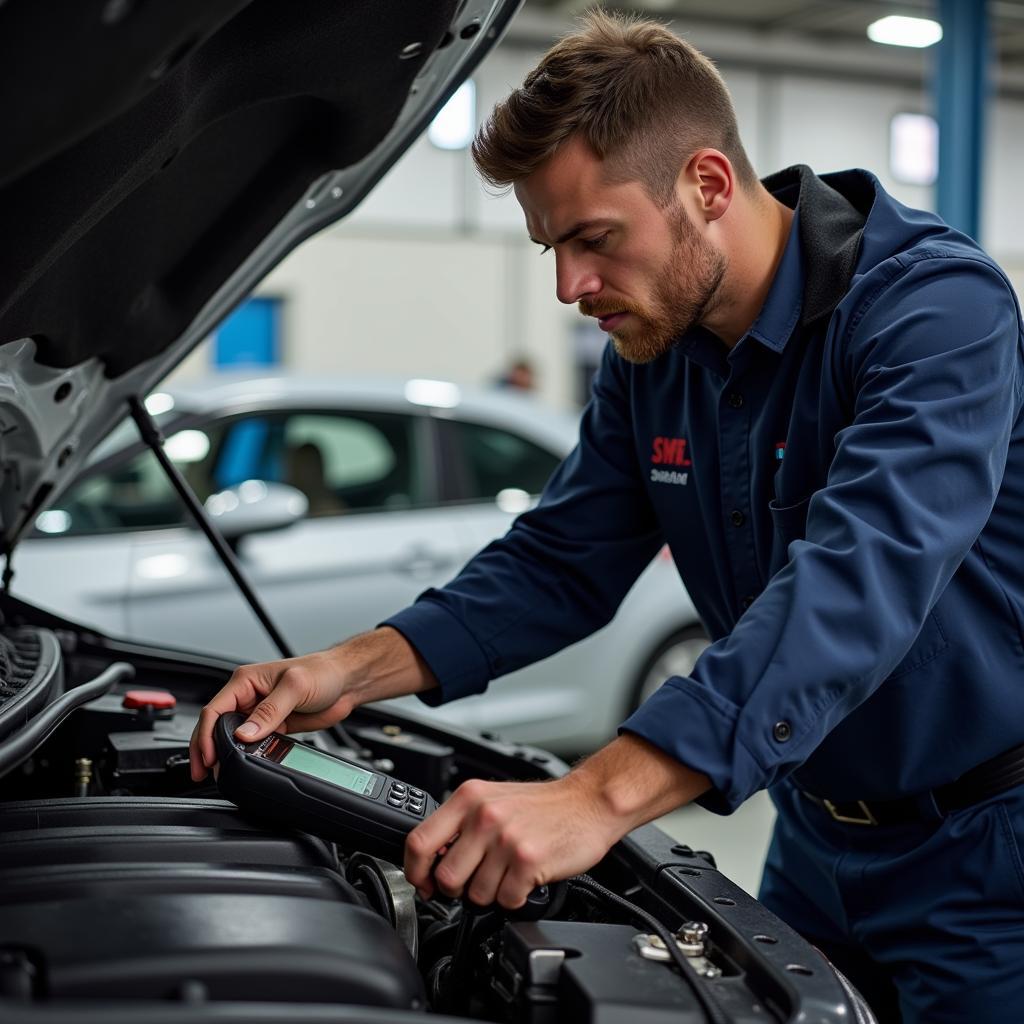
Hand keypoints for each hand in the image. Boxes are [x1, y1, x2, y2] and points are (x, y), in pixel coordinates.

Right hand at [189, 648, 353, 781]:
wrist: (346, 682)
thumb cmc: (322, 672)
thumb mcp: (295, 687)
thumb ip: (270, 711)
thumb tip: (245, 733)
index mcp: (246, 681)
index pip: (215, 709)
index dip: (206, 735)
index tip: (206, 756)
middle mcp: (249, 697)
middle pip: (216, 726)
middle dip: (206, 749)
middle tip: (202, 772)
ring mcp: (260, 714)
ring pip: (232, 738)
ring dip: (225, 755)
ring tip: (218, 774)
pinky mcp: (273, 727)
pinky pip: (253, 745)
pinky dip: (245, 757)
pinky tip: (243, 767)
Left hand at [404, 775, 622, 909]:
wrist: (588, 802)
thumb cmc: (541, 805)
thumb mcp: (491, 799)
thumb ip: (459, 825)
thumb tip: (431, 860)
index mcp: (468, 797)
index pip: (419, 841)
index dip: (415, 871)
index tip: (423, 883)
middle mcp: (484, 815)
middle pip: (446, 877)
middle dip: (459, 889)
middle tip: (477, 880)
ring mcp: (506, 838)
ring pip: (476, 894)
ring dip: (492, 893)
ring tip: (508, 872)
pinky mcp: (528, 861)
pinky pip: (506, 900)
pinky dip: (515, 897)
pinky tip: (525, 877)